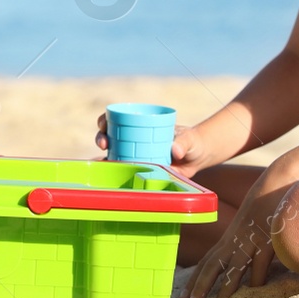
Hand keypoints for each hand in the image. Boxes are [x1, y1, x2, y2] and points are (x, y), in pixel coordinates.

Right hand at [96, 115, 211, 176]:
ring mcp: (134, 154)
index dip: (105, 121)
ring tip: (101, 163)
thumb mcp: (189, 139)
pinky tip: (107, 178)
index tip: (104, 125)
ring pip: (112, 154)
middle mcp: (133, 139)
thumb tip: (175, 150)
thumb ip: (183, 143)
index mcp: (140, 125)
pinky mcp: (138, 170)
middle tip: (104, 144)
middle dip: (101, 138)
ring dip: (103, 158)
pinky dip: (114, 175)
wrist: (198, 157)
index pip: (116, 119)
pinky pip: (123, 171)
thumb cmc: (192, 142)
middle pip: (110, 136)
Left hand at [178, 170, 292, 297]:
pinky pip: (261, 261)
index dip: (194, 279)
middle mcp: (235, 240)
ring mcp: (251, 239)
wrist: (278, 183)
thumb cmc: (264, 207)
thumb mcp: (249, 226)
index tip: (182, 296)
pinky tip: (255, 290)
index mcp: (229, 239)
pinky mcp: (269, 238)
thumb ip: (242, 244)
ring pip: (235, 265)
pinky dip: (258, 276)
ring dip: (225, 285)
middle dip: (199, 285)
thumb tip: (239, 265)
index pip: (206, 262)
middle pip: (212, 265)